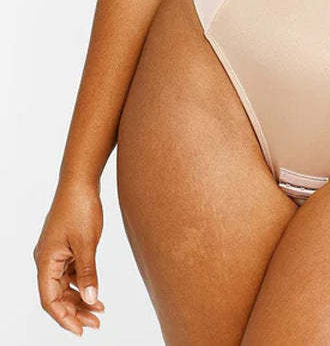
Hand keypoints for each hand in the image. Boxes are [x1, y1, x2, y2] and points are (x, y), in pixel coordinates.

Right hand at [33, 180, 104, 335]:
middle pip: (57, 295)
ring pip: (65, 286)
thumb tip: (91, 299)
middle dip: (75, 311)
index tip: (80, 330)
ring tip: (100, 312)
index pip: (50, 300)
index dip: (64, 318)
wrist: (81, 182)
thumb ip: (89, 273)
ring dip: (80, 299)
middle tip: (96, 324)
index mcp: (45, 261)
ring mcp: (56, 254)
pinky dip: (83, 284)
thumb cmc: (80, 208)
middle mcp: (47, 260)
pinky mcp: (66, 248)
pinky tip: (97, 293)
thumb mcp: (87, 243)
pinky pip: (71, 273)